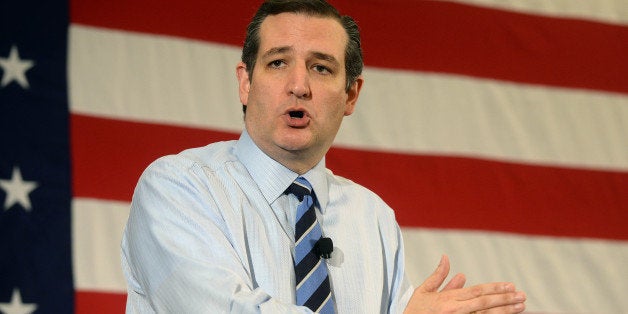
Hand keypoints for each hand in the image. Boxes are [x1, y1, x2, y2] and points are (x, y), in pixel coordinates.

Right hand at [403, 255, 525, 312]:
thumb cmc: (414, 311)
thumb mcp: (424, 291)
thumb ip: (438, 275)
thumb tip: (446, 257)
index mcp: (448, 299)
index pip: (476, 291)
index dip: (494, 288)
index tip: (510, 286)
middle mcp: (455, 310)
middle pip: (485, 303)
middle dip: (505, 300)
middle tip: (522, 297)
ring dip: (505, 311)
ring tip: (521, 308)